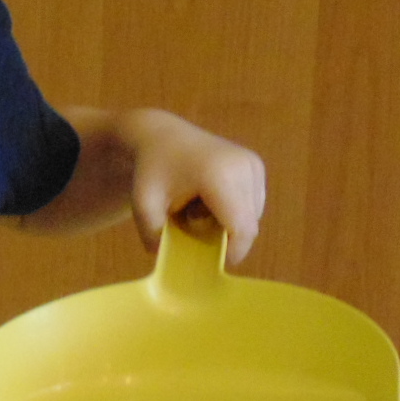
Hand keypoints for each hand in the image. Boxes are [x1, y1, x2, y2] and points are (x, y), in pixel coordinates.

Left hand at [126, 111, 267, 263]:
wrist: (162, 136)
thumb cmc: (153, 172)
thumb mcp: (143, 204)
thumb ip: (151, 233)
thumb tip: (165, 258)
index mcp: (218, 176)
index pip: (240, 227)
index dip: (234, 251)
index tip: (219, 263)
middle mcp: (242, 167)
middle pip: (247, 225)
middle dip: (225, 236)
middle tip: (193, 224)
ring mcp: (252, 164)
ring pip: (252, 217)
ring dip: (229, 223)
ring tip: (199, 206)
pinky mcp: (256, 165)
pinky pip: (253, 205)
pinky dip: (234, 211)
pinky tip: (211, 198)